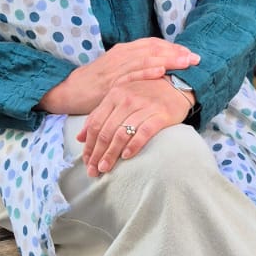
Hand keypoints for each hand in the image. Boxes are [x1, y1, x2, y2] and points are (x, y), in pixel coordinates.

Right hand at [38, 39, 198, 116]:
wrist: (71, 90)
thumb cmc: (97, 82)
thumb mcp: (118, 69)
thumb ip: (136, 66)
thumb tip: (160, 68)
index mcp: (124, 51)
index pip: (153, 44)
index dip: (172, 48)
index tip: (190, 53)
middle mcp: (121, 55)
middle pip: (153, 49)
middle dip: (176, 53)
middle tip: (195, 58)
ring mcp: (116, 68)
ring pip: (145, 59)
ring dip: (167, 60)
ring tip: (185, 63)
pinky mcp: (110, 82)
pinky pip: (131, 75)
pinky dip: (146, 72)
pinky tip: (160, 72)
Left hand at [78, 77, 195, 175]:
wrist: (176, 85)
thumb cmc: (145, 95)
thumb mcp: (119, 99)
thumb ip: (99, 115)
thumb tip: (80, 137)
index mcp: (114, 95)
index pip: (96, 124)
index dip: (89, 145)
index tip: (86, 161)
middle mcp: (127, 99)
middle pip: (106, 131)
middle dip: (98, 154)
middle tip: (93, 170)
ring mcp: (144, 106)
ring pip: (122, 134)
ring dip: (111, 154)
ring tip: (105, 168)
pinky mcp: (161, 114)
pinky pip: (144, 132)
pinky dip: (133, 145)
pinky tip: (126, 157)